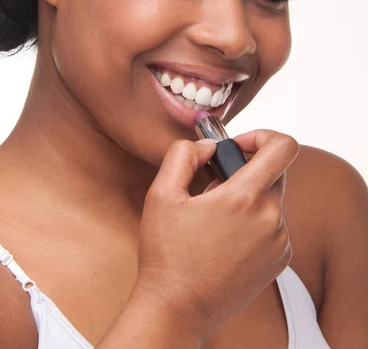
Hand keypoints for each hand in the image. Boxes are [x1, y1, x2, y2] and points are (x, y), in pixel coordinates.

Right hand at [135, 130, 298, 337]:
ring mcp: (279, 242)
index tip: (237, 146)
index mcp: (245, 198)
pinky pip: (274, 224)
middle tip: (215, 187)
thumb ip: (184, 155)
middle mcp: (271, 218)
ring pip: (271, 198)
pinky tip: (226, 238)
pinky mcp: (280, 260)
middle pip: (274, 171)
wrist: (178, 308)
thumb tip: (208, 147)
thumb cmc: (166, 252)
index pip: (283, 147)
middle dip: (245, 169)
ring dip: (247, 197)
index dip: (262, 136)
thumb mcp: (162, 193)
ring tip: (216, 219)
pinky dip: (254, 221)